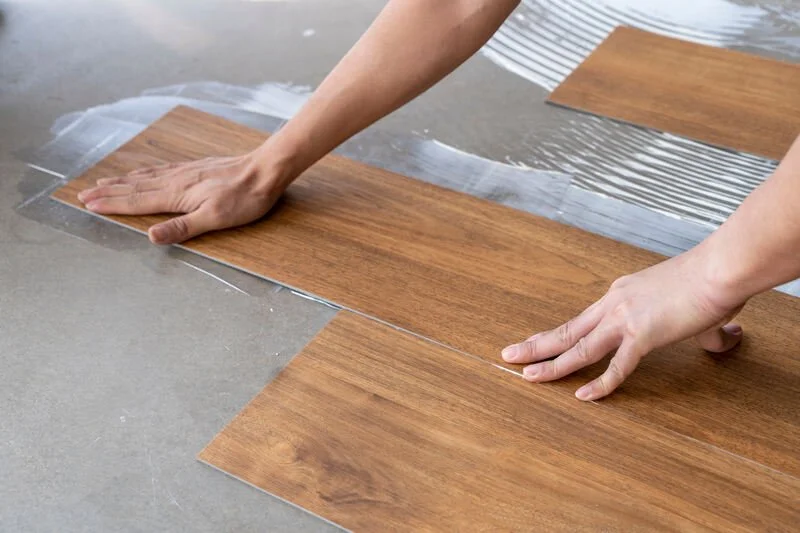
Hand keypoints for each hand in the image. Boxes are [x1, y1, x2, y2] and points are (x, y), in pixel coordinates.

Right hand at [77, 151, 287, 243]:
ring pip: (146, 177)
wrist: (265, 170)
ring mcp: (185, 172)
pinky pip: (161, 169)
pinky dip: (145, 172)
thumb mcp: (215, 218)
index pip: (137, 202)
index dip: (112, 205)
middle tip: (83, 193)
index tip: (89, 205)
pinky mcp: (196, 168)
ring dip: (122, 181)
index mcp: (177, 195)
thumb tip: (151, 237)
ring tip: (104, 181)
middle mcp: (176, 181)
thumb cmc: (244, 198)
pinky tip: (144, 172)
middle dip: (109, 192)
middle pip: (135, 187)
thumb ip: (182, 227)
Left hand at [501, 248, 745, 400]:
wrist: (721, 268)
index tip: (535, 342)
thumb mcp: (690, 302)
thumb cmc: (710, 280)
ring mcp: (625, 319)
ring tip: (527, 376)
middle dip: (535, 346)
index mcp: (620, 294)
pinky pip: (617, 367)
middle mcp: (614, 304)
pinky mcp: (642, 335)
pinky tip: (583, 396)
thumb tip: (723, 335)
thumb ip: (699, 324)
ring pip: (578, 348)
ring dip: (551, 364)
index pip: (580, 320)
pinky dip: (600, 384)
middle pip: (567, 331)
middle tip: (509, 356)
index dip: (556, 334)